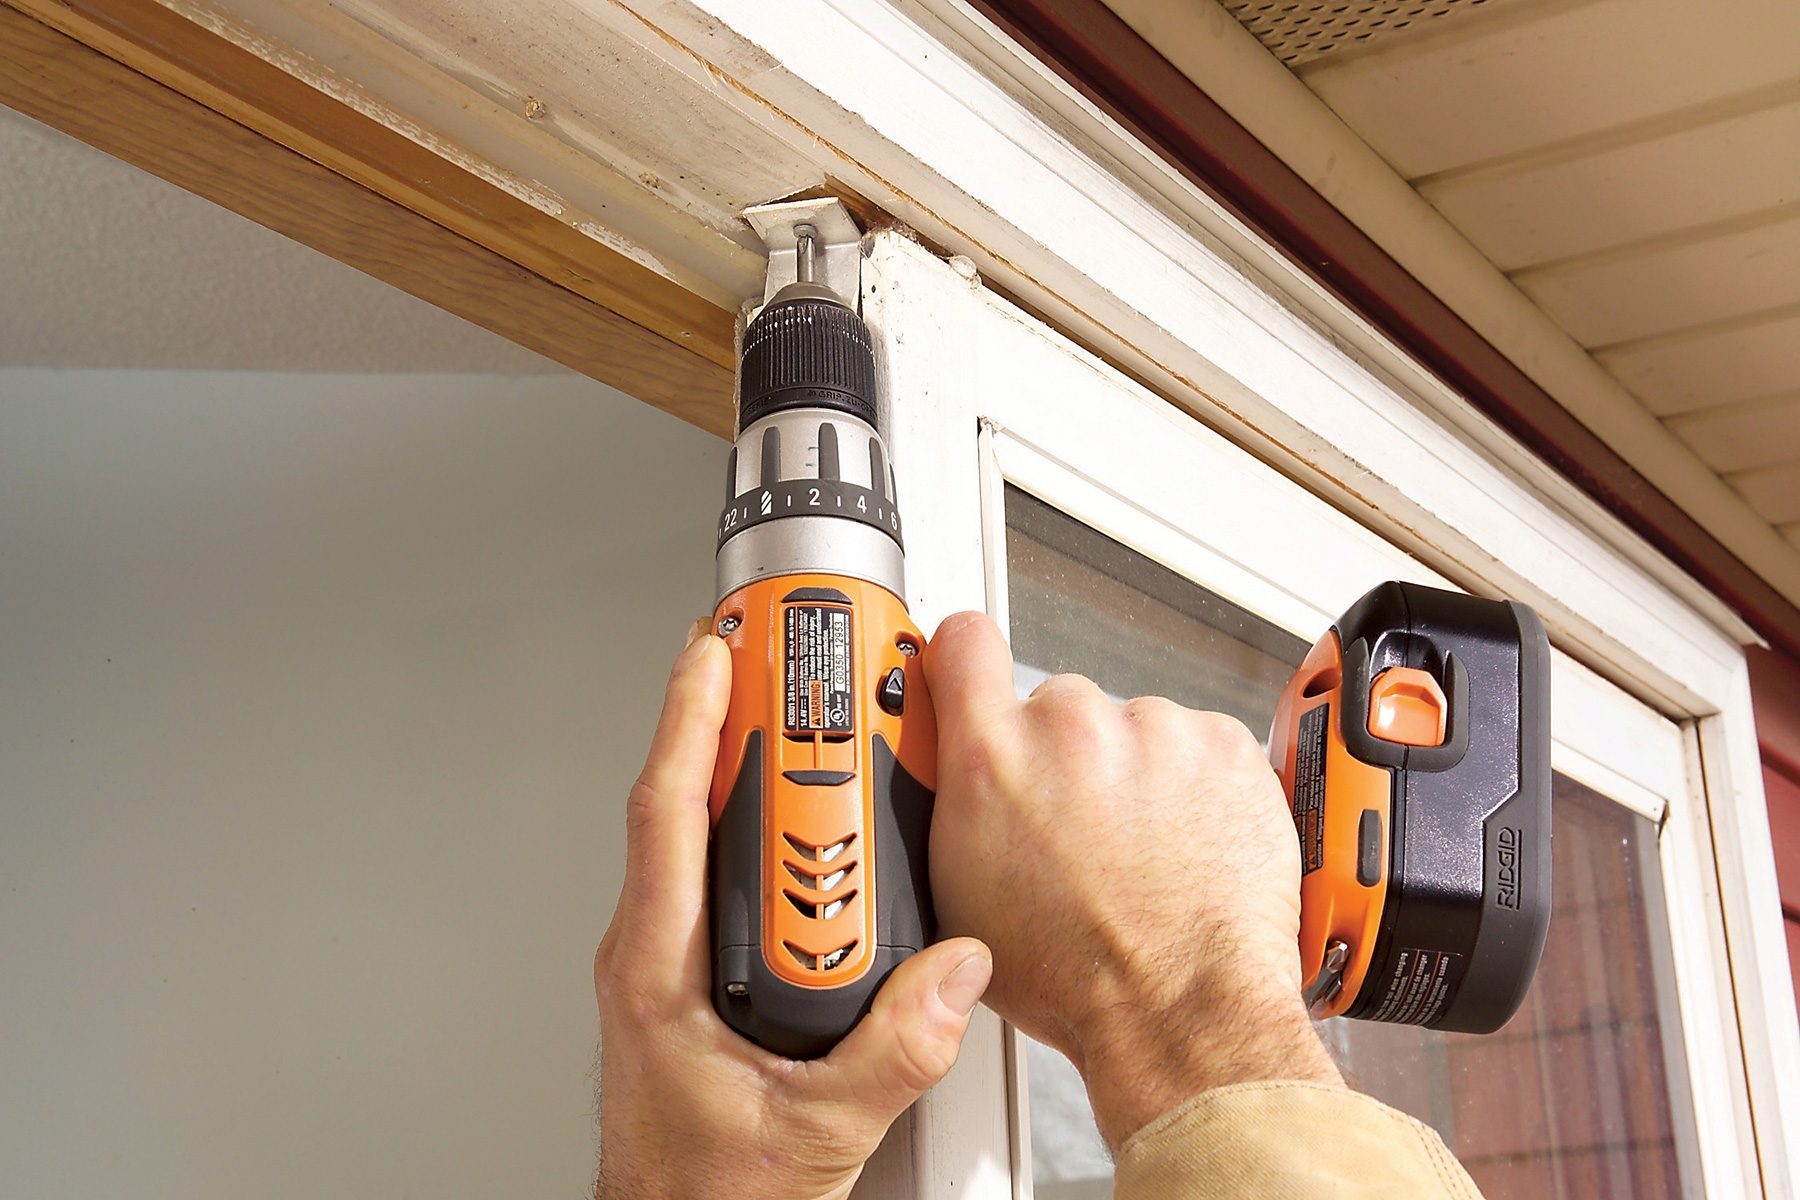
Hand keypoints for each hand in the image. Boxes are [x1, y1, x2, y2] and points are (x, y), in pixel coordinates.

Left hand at [595, 631, 993, 1199]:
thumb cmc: (708, 1191)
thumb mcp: (817, 1133)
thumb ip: (892, 1054)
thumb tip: (952, 973)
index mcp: (658, 972)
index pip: (665, 815)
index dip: (688, 723)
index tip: (716, 656)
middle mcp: (651, 950)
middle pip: (679, 799)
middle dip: (720, 712)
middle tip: (762, 648)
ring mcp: (662, 956)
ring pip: (691, 828)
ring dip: (736, 759)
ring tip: (787, 701)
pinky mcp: (685, 967)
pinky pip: (710, 865)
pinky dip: (750, 815)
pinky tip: (792, 805)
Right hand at [922, 612, 1339, 1149]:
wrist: (1180, 1008)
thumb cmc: (1076, 974)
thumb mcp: (961, 896)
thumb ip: (953, 808)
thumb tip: (947, 777)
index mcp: (992, 759)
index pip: (962, 643)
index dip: (965, 656)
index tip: (971, 667)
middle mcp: (1070, 727)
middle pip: (1057, 705)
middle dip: (1065, 755)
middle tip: (1080, 825)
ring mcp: (1153, 730)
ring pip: (1134, 729)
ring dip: (1136, 773)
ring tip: (1144, 850)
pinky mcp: (1222, 744)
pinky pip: (1198, 745)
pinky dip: (1196, 784)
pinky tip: (1186, 842)